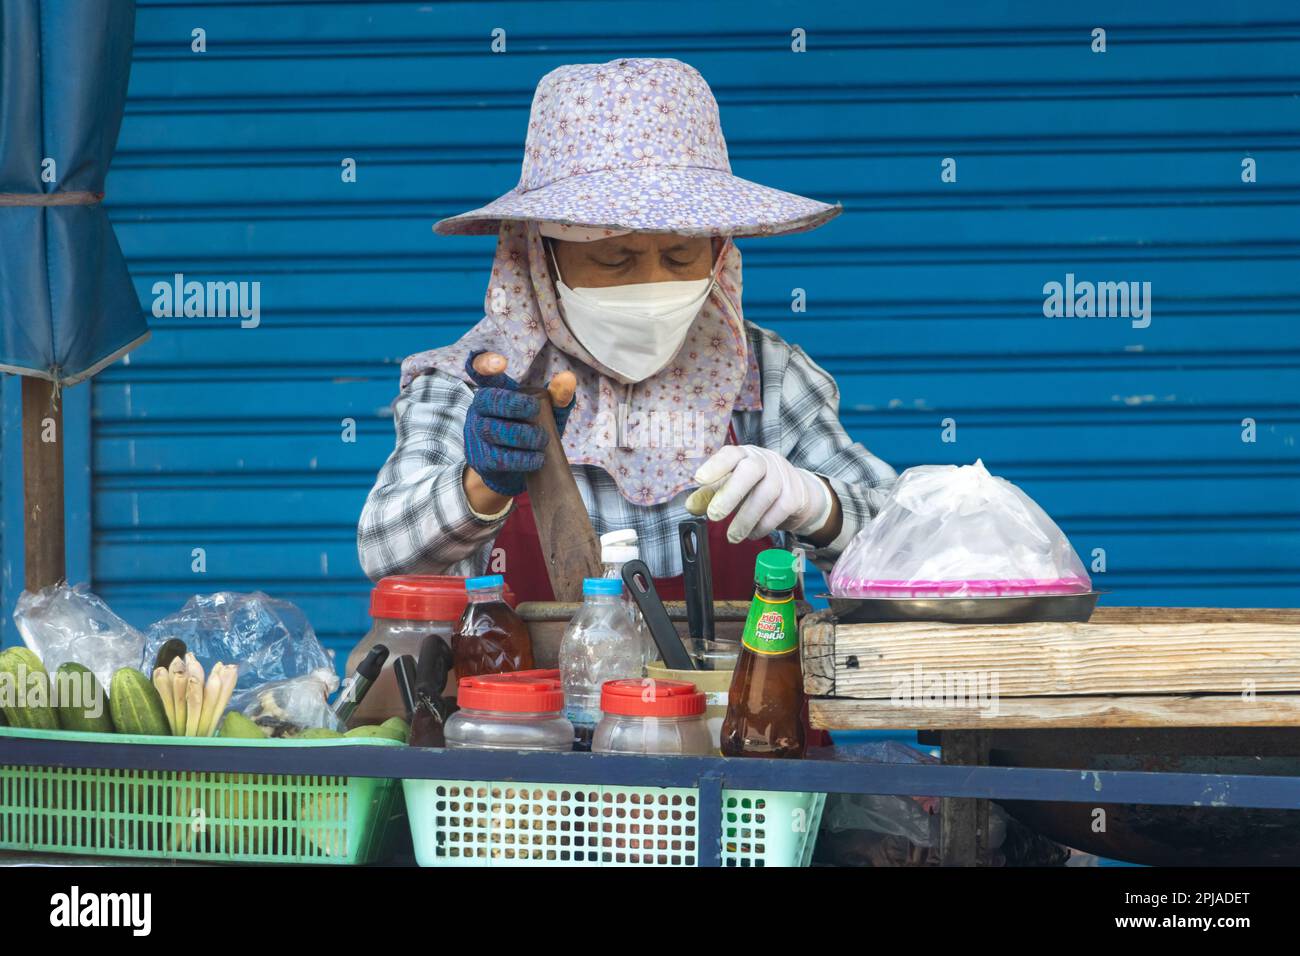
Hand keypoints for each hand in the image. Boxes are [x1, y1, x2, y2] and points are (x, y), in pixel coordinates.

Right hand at [463, 351, 575, 502]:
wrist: (516, 473)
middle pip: (488, 400)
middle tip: (535, 409)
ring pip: (493, 431)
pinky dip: (521, 459)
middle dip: (514, 403)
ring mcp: (476, 435)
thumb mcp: (547, 412)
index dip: (485, 363)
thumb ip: (557, 396)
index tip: (501, 363)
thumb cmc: (532, 432)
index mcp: (494, 391)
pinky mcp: (481, 460)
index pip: (480, 370)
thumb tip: (568, 378)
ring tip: (542, 440)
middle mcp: (479, 410)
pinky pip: (498, 458)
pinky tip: (537, 459)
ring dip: (522, 435)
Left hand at [684, 445, 834, 543]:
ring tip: (732, 537)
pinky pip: (778, 511)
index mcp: (744, 455)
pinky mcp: (794, 495)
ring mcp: (782, 476)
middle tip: (713, 516)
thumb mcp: (731, 486)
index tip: (699, 479)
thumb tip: (690, 506)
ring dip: (745, 519)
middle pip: (750, 470)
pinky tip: (752, 534)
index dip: (715, 466)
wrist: (799, 493)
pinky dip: (762, 526)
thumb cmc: (756, 486)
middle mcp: (764, 461)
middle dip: (730, 493)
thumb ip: (710, 495)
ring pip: (765, 494)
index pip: (730, 454)